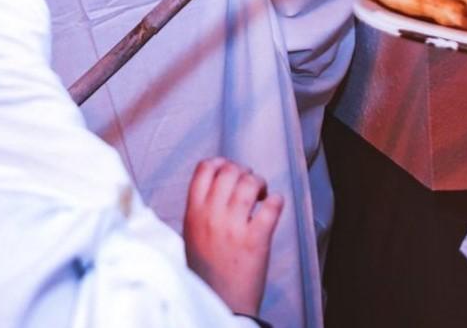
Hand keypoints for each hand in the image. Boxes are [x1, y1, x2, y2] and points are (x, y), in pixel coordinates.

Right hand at [183, 157, 283, 315]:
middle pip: (230, 170)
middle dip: (244, 172)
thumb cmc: (206, 272)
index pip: (204, 168)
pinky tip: (274, 206)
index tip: (229, 170)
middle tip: (249, 185)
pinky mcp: (256, 240)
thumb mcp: (190, 236)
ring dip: (260, 184)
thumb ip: (200, 209)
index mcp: (193, 213)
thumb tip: (217, 181)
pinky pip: (272, 206)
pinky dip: (276, 201)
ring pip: (250, 183)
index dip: (221, 163)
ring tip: (261, 195)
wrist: (221, 304)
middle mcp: (211, 216)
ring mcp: (234, 227)